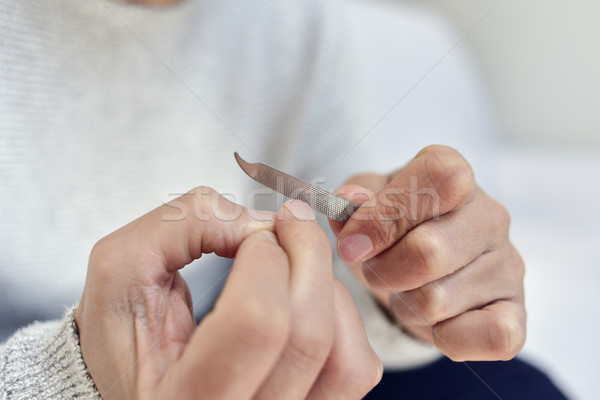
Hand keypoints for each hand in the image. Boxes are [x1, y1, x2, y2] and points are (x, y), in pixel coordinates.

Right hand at [76, 187, 380, 398]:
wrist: (134, 375)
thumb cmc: (123, 331)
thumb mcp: (123, 266)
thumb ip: (184, 225)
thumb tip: (258, 224)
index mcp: (179, 399)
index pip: (256, 322)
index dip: (264, 258)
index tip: (254, 232)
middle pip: (309, 336)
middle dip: (308, 254)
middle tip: (291, 220)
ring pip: (345, 357)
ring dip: (328, 286)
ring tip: (296, 261)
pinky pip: (356, 369)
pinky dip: (343, 317)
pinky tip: (308, 294)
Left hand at [330, 145, 525, 361]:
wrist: (419, 272)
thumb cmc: (391, 231)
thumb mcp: (362, 206)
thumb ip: (352, 201)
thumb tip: (350, 199)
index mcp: (454, 176)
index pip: (440, 177)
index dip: (386, 213)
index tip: (352, 243)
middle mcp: (490, 216)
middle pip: (428, 251)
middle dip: (384, 270)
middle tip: (377, 271)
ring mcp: (508, 265)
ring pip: (438, 300)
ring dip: (405, 305)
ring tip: (406, 291)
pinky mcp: (516, 312)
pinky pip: (492, 336)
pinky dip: (449, 337)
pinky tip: (437, 323)